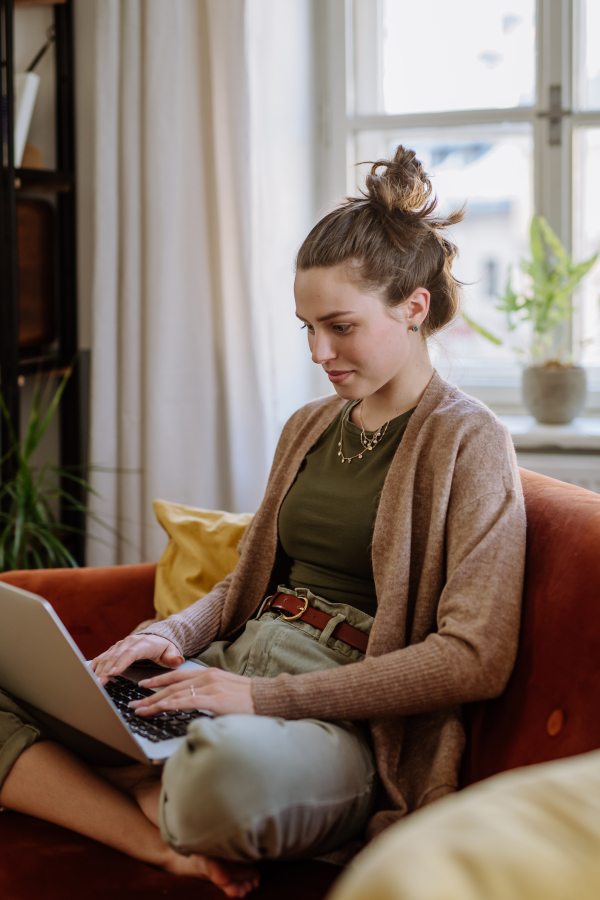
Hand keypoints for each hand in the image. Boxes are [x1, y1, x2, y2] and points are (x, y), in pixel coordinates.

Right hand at [91, 634, 183, 684]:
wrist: (158, 637)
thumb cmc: (165, 648)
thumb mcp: (171, 652)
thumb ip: (173, 657)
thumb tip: (178, 660)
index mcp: (144, 644)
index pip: (130, 653)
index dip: (121, 663)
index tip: (113, 673)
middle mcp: (129, 642)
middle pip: (115, 656)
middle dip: (106, 670)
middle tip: (99, 683)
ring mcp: (120, 645)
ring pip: (106, 657)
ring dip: (98, 669)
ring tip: (92, 682)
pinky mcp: (114, 649)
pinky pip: (102, 657)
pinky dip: (95, 665)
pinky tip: (88, 675)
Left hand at [129, 667, 254, 716]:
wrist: (268, 698)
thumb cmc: (248, 699)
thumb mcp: (225, 691)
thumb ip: (208, 694)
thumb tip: (193, 703)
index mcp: (208, 674)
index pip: (177, 676)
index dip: (158, 680)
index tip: (143, 686)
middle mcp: (207, 677)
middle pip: (172, 685)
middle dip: (150, 695)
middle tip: (134, 703)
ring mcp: (211, 687)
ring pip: (176, 693)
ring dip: (155, 702)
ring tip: (140, 710)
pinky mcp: (215, 699)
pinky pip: (188, 701)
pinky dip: (172, 704)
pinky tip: (160, 708)